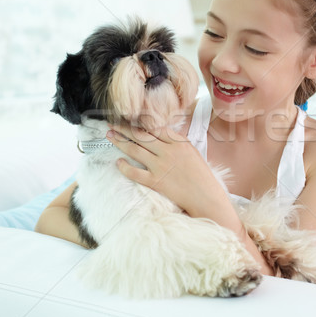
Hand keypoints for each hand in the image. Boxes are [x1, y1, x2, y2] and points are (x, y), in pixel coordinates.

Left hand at [106, 121, 228, 216]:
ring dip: (120, 142)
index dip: (140, 122)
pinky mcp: (155, 181)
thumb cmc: (201, 175)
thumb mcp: (192, 151)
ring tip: (110, 136)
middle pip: (141, 136)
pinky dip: (124, 167)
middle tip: (112, 124)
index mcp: (178, 142)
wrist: (205, 196)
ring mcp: (160, 166)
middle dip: (124, 129)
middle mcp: (167, 151)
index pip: (155, 127)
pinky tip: (118, 162)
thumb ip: (176, 142)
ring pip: (135, 150)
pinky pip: (135, 173)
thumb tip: (160, 134)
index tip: (130, 119)